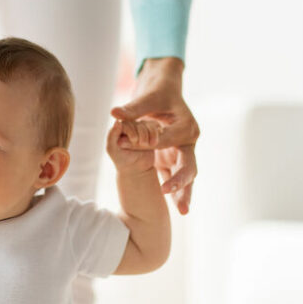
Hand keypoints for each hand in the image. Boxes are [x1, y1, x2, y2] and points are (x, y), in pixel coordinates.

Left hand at [106, 119, 160, 172]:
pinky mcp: (150, 133)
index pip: (126, 123)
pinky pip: (155, 127)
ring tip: (146, 145)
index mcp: (118, 129)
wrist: (136, 169)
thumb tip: (117, 121)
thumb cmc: (121, 160)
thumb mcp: (112, 149)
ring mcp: (140, 129)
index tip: (134, 140)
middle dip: (141, 133)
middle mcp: (129, 126)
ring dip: (149, 134)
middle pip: (138, 123)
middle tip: (141, 144)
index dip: (131, 130)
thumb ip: (112, 136)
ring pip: (147, 124)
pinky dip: (155, 134)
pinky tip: (153, 143)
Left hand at [111, 58, 198, 214]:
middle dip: (180, 180)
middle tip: (166, 191)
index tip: (134, 150)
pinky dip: (175, 192)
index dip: (149, 144)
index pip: (167, 140)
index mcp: (186, 127)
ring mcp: (182, 152)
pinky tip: (174, 209)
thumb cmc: (158, 93)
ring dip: (183, 193)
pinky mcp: (173, 158)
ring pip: (185, 175)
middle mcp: (187, 141)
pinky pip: (174, 177)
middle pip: (188, 164)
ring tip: (181, 212)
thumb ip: (133, 108)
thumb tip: (114, 113)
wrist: (166, 91)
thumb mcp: (147, 98)